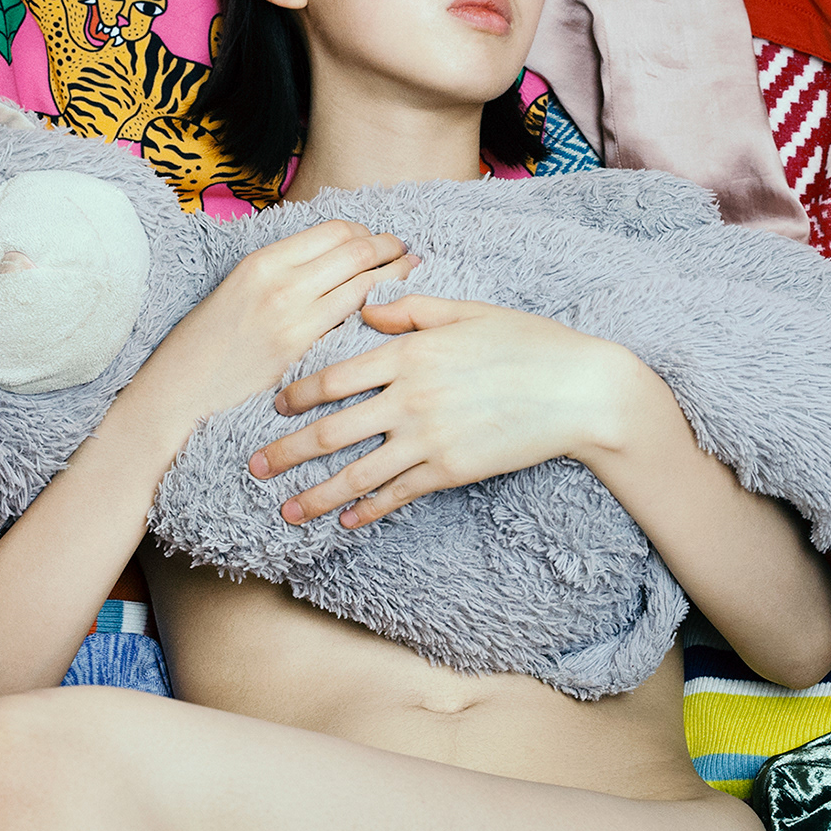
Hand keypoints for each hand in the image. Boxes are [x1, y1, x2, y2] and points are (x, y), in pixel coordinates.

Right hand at [130, 220, 417, 423]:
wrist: (178, 396)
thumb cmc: (204, 347)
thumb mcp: (235, 291)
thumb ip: (280, 272)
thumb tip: (327, 261)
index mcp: (262, 261)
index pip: (335, 231)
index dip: (365, 233)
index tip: (376, 242)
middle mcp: (280, 282)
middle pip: (357, 249)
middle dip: (389, 248)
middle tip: (405, 253)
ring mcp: (293, 317)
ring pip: (364, 282)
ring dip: (395, 276)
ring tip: (410, 276)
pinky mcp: (302, 352)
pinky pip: (356, 321)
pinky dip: (380, 311)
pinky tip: (391, 315)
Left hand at [250, 295, 639, 528]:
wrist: (578, 390)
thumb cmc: (527, 342)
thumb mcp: (468, 310)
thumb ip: (412, 309)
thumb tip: (367, 306)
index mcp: (410, 353)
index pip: (335, 376)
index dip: (298, 393)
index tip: (273, 405)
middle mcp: (410, 398)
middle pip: (332, 430)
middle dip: (287, 451)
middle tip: (253, 466)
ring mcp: (429, 439)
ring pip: (357, 472)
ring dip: (316, 494)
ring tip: (285, 511)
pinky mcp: (451, 471)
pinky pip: (398, 494)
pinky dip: (369, 510)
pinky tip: (346, 523)